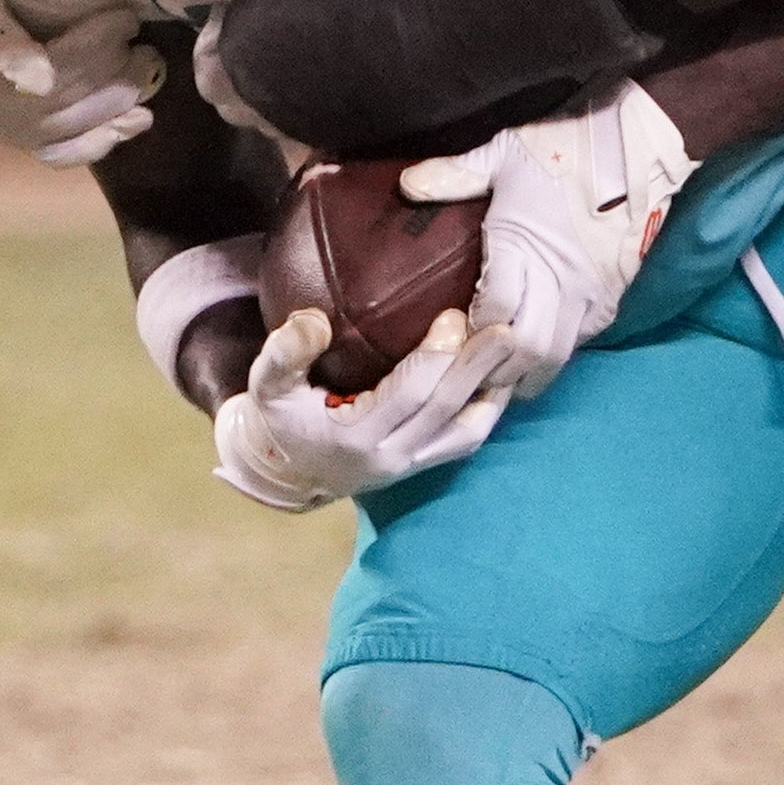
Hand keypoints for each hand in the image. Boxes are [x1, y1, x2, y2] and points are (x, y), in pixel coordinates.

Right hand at [0, 0, 158, 164]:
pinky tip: (137, 121)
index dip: (84, 43)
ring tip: (148, 64)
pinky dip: (100, 139)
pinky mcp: (11, 138)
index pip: (27, 51)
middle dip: (108, 67)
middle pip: (52, 93)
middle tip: (141, 36)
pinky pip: (58, 152)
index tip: (125, 17)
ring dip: (115, 97)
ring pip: (62, 124)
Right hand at [212, 307, 514, 509]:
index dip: (436, 355)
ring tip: (516, 352)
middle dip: (478, 365)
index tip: (453, 315)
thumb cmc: (281, 419)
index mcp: (355, 438)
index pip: (410, 394)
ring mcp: (409, 466)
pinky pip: (464, 441)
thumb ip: (284, 352)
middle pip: (447, 410)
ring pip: (466, 432)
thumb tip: (314, 320)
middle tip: (505, 326)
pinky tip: (500, 378)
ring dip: (492, 390)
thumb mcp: (267, 385)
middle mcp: (389, 458)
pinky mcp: (421, 466)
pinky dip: (486, 410)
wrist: (286, 470)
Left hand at [399, 82, 693, 400]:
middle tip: (470, 370)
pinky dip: (556, 357)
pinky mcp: (610, 298)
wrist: (639, 149)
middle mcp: (557, 279)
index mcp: (522, 244)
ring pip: (554, 356)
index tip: (453, 331)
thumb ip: (456, 175)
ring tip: (501, 376)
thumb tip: (407, 185)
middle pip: (523, 348)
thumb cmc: (567, 146)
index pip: (493, 311)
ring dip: (525, 372)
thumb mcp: (504, 152)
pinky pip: (581, 343)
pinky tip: (536, 356)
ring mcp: (588, 294)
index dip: (470, 331)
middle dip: (494, 367)